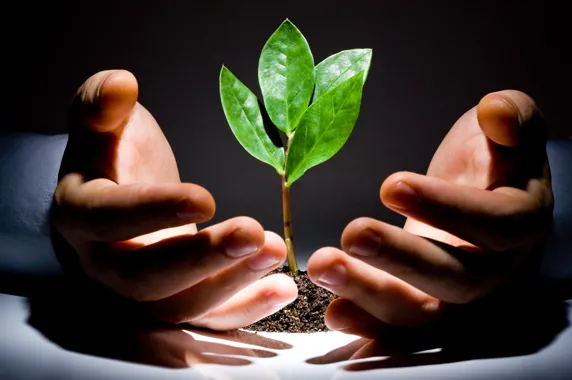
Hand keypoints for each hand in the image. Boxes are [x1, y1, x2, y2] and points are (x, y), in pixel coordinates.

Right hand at [51, 70, 296, 328]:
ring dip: (232, 285)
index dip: (154, 211)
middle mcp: (104, 265)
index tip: (206, 197)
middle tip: (253, 234)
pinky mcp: (173, 302)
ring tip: (276, 252)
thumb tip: (121, 84)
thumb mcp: (101, 124)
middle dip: (203, 259)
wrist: (117, 199)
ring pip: (180, 305)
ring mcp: (138, 293)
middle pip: (147, 278)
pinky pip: (205, 319)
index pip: (109, 218)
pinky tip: (282, 289)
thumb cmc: (113, 158)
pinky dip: (244, 309)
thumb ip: (101, 104)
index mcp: (81, 214)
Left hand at [307, 90, 552, 336]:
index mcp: (523, 221)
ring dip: (371, 294)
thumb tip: (497, 113)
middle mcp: (496, 269)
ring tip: (324, 267)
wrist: (482, 194)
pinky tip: (333, 310)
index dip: (446, 207)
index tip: (391, 184)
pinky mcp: (427, 306)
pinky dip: (369, 324)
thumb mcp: (510, 125)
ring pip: (424, 312)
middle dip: (402, 259)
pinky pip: (402, 328)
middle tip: (353, 234)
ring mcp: (460, 297)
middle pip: (458, 280)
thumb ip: (514, 116)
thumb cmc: (492, 158)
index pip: (495, 223)